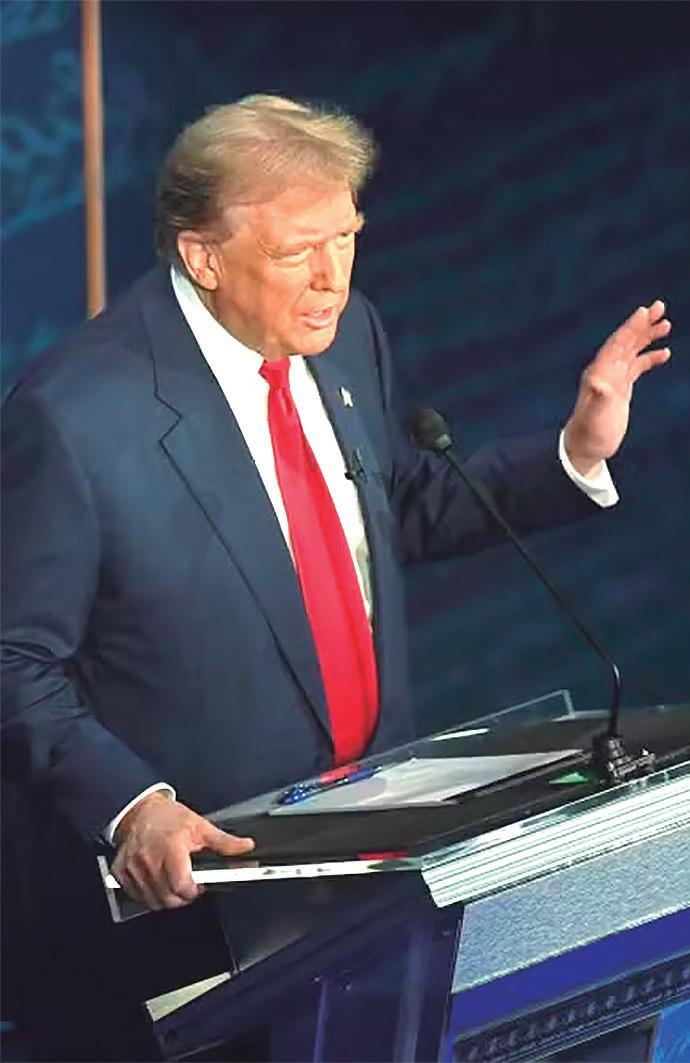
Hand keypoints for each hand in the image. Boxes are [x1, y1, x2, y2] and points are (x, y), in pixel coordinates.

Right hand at [111, 791, 254, 909]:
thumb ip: (223, 841)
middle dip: (182, 897)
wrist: (140, 809)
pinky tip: (157, 883)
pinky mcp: (121, 872)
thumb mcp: (200, 826)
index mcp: (171, 848)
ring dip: (166, 898)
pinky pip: (137, 896)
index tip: (197, 887)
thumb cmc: (168, 817)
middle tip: (187, 885)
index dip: (193, 892)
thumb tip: (245, 847)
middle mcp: (150, 859)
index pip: (182, 886)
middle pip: (168, 898)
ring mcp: (133, 867)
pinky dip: (148, 895)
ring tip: (173, 883)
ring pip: (152, 901)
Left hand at [563, 301, 670, 476]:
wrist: (586, 448)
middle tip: (660, 306)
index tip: (645, 311)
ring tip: (666, 324)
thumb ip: (599, 399)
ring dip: (647, 337)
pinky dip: (650, 358)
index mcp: (598, 372)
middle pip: (625, 341)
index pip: (616, 343)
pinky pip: (637, 367)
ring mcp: (613, 379)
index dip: (630, 327)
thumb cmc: (589, 433)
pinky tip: (665, 353)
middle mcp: (605, 372)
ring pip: (632, 351)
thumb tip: (600, 383)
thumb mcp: (595, 417)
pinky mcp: (621, 389)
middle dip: (642, 324)